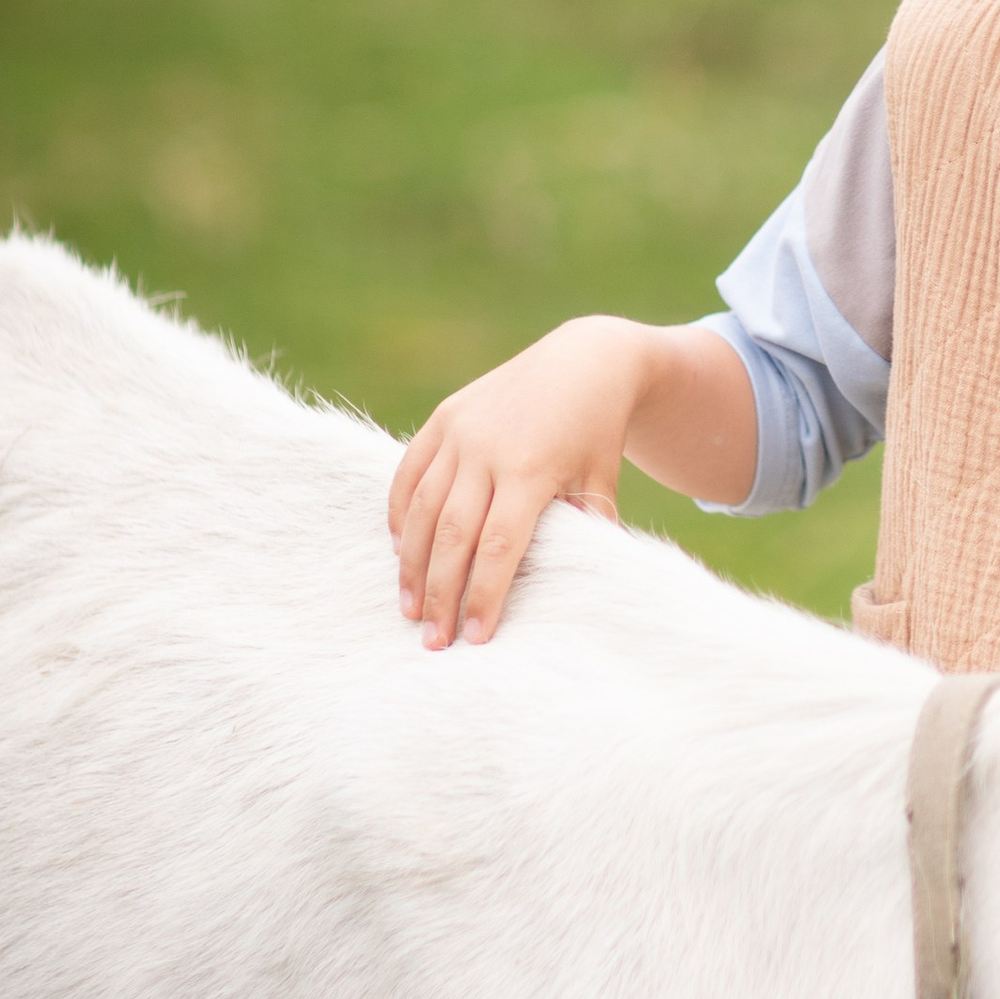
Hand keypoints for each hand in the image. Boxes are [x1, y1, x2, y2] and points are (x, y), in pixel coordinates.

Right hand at [387, 318, 654, 650]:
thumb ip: (588, 528)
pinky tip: (397, 549)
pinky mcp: (444, 417)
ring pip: (422, 507)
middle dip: (440, 592)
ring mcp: (461, 430)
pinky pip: (410, 471)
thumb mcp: (601, 479)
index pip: (498, 545)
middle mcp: (488, 449)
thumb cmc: (598, 430)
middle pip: (453, 534)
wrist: (585, 359)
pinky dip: (399, 512)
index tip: (476, 637)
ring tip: (409, 608)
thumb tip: (581, 587)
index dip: (484, 593)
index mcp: (531, 468)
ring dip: (411, 562)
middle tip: (433, 639)